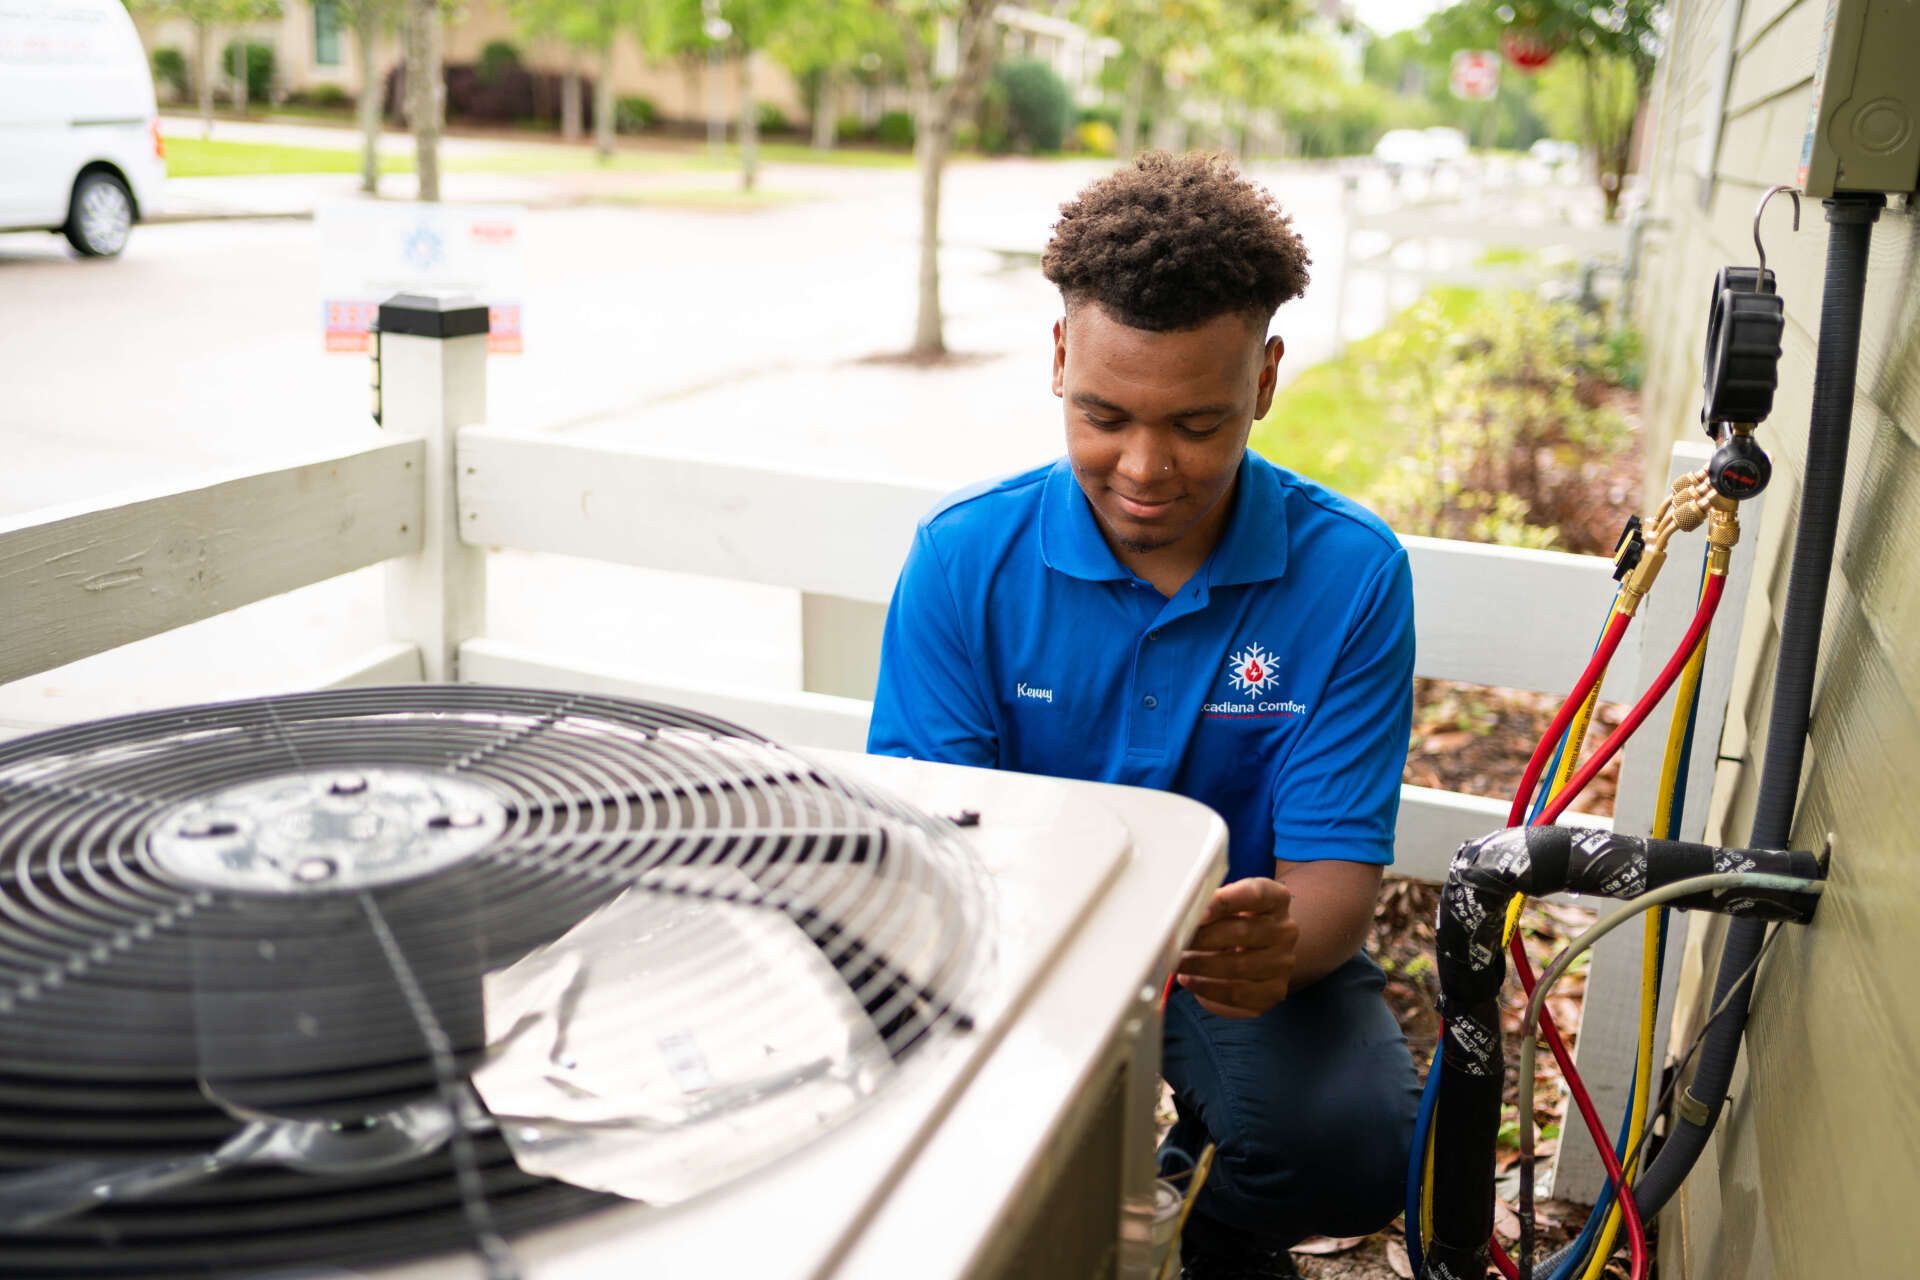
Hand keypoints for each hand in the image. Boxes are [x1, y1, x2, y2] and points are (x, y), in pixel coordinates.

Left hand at [1175, 877, 1298, 1018]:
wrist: (1260, 951)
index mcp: (1277, 899)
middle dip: (1202, 937)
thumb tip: (1182, 913)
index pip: (1257, 893)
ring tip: (1176, 962)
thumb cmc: (1236, 921)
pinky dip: (1207, 988)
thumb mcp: (1227, 904)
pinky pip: (1236, 993)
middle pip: (1242, 932)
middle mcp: (1286, 930)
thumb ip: (1211, 904)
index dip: (1226, 900)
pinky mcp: (1274, 991)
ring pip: (1237, 966)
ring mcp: (1283, 963)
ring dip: (1199, 965)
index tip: (1199, 910)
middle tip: (1175, 940)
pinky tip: (1189, 980)